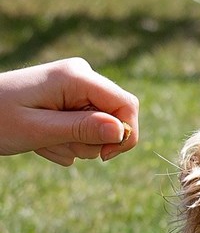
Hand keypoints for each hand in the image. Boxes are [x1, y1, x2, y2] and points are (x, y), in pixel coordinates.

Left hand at [0, 58, 138, 165]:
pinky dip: (67, 142)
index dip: (126, 134)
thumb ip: (81, 129)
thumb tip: (122, 131)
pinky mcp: (70, 100)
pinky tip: (42, 138)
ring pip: (100, 128)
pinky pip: (85, 129)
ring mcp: (76, 88)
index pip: (127, 104)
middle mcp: (81, 77)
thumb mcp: (39, 130)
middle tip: (55, 143)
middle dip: (91, 142)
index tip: (105, 156)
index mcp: (76, 76)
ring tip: (44, 141)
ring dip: (75, 144)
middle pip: (114, 119)